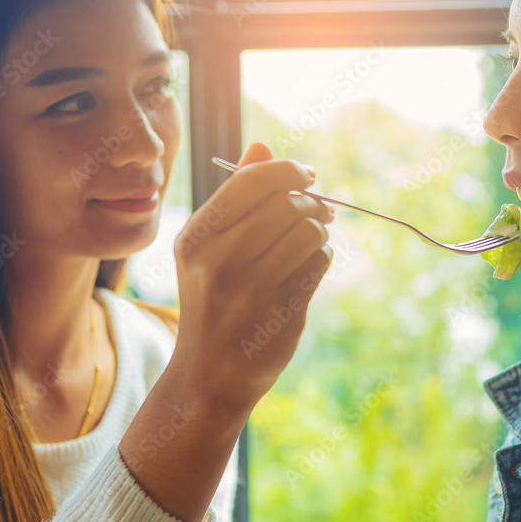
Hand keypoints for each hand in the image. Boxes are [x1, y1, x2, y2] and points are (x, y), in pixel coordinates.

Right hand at [166, 142, 333, 413]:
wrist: (209, 375)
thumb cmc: (213, 302)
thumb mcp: (208, 250)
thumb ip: (235, 197)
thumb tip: (263, 146)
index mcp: (197, 237)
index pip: (251, 181)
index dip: (288, 170)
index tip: (307, 175)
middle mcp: (219, 259)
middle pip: (286, 203)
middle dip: (312, 201)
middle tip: (322, 209)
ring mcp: (251, 287)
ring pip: (308, 230)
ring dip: (320, 230)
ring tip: (314, 239)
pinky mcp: (280, 310)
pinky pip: (319, 262)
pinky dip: (323, 257)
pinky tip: (312, 266)